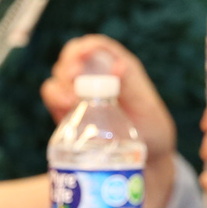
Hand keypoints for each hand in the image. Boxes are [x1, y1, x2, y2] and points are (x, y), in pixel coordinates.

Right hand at [41, 35, 176, 207]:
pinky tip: (65, 108)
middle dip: (68, 64)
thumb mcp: (148, 109)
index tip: (82, 56)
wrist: (145, 161)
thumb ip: (132, 87)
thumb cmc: (153, 131)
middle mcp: (97, 76)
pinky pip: (54, 96)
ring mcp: (81, 93)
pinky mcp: (69, 111)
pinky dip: (55, 97)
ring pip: (60, 76)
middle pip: (72, 57)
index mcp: (120, 67)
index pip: (98, 46)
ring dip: (60, 83)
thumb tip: (117, 65)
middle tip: (73, 79)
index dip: (87, 47)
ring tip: (70, 101)